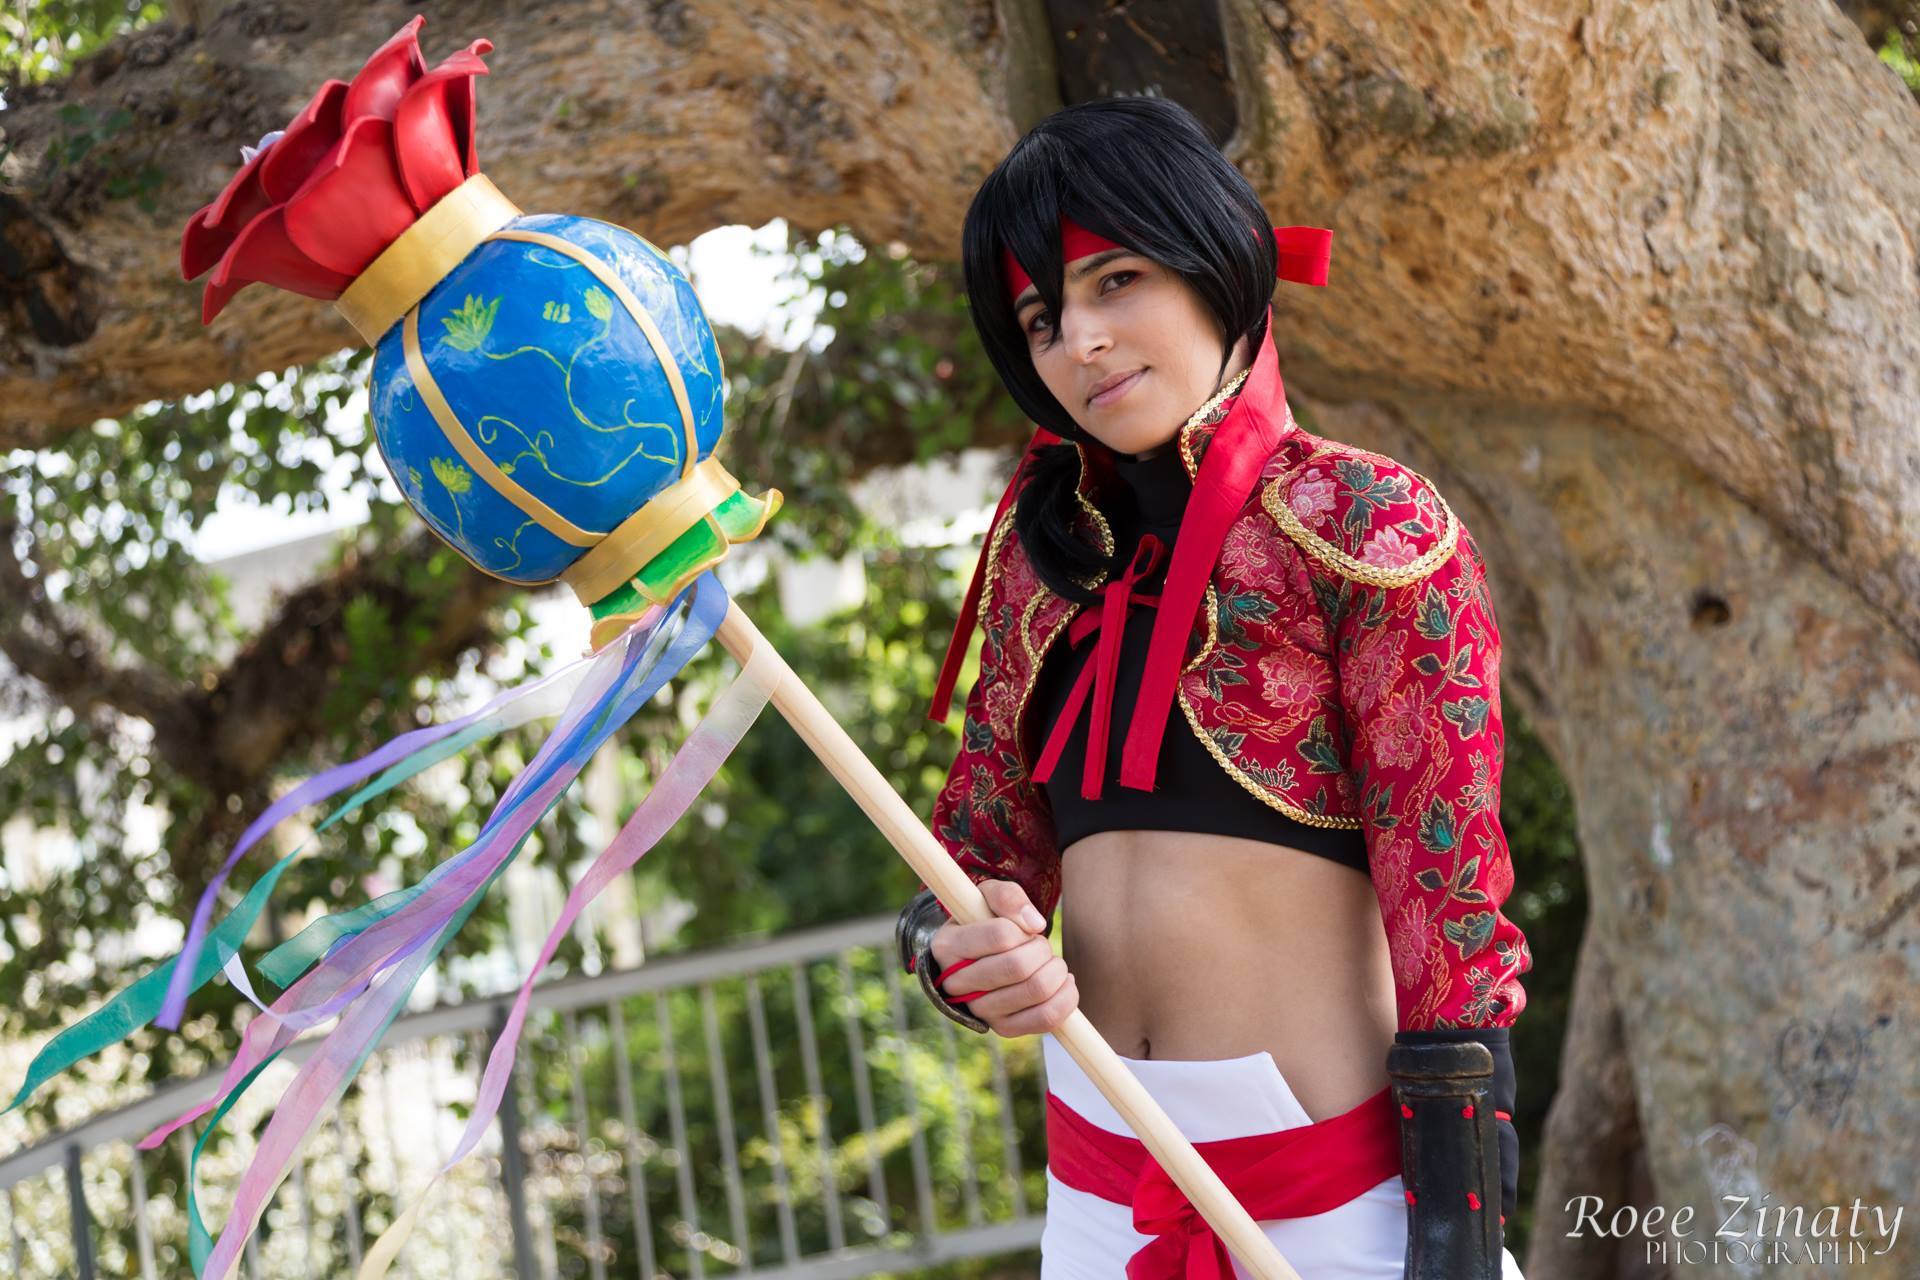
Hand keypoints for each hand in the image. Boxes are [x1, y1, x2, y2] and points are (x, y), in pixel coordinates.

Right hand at [929, 879, 1076, 1036]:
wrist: (975, 961)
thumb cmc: (982, 923)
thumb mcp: (986, 898)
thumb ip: (1006, 897)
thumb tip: (1035, 924)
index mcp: (948, 946)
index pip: (1000, 935)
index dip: (1023, 929)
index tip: (1023, 928)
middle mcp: (957, 984)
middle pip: (1019, 966)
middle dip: (1041, 949)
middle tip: (1039, 945)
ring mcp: (980, 1011)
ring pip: (1036, 990)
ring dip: (1056, 970)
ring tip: (1050, 963)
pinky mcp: (1003, 1029)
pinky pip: (1047, 1018)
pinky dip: (1066, 997)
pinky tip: (1063, 983)